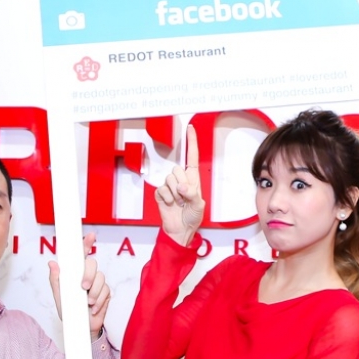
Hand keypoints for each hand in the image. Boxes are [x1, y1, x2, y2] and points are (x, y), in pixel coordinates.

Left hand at [49, 233, 111, 339]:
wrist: (82, 329)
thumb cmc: (70, 312)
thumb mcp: (59, 297)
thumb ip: (56, 280)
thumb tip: (52, 264)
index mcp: (75, 274)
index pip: (80, 256)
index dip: (86, 244)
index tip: (90, 236)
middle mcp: (88, 276)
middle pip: (93, 264)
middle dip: (89, 275)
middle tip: (83, 287)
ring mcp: (98, 284)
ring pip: (101, 278)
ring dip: (94, 292)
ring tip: (87, 303)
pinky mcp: (106, 293)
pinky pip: (106, 291)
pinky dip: (99, 301)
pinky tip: (93, 308)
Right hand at [155, 125, 204, 245]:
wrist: (180, 229)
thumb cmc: (192, 217)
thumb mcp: (198, 206)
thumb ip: (192, 194)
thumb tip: (181, 187)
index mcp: (193, 179)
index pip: (191, 157)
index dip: (191, 142)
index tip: (190, 129)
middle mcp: (181, 180)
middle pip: (177, 170)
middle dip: (181, 184)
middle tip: (184, 197)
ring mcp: (170, 186)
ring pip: (169, 179)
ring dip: (174, 194)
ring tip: (178, 203)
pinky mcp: (160, 192)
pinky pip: (161, 189)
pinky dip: (166, 198)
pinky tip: (170, 204)